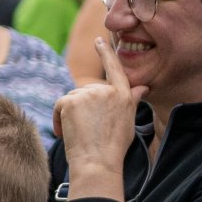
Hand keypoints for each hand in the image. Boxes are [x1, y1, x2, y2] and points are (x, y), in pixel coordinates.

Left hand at [53, 41, 139, 178]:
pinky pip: (60, 105)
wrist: (98, 161)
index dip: (106, 53)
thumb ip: (131, 100)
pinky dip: (58, 119)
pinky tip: (65, 133)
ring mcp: (88, 94)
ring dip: (71, 115)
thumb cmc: (114, 147)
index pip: (114, 69)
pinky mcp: (70, 101)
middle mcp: (106, 91)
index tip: (99, 40)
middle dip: (83, 108)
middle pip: (87, 92)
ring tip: (80, 134)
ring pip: (72, 99)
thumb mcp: (128, 121)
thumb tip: (143, 87)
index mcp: (123, 95)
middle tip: (88, 131)